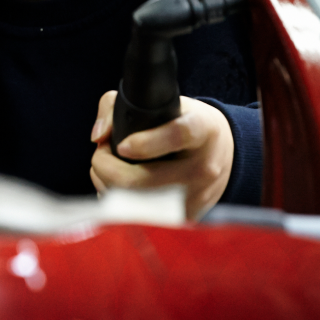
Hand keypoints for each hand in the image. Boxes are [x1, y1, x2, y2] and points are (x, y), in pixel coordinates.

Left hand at [89, 90, 233, 219]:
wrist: (221, 153)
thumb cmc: (181, 121)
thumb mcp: (162, 101)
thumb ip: (118, 107)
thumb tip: (97, 137)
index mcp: (202, 129)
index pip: (178, 135)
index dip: (145, 143)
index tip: (121, 146)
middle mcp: (203, 166)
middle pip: (143, 180)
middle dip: (106, 167)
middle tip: (101, 154)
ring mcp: (196, 196)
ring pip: (135, 203)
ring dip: (106, 185)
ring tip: (105, 169)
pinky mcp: (187, 217)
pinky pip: (140, 218)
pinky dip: (118, 203)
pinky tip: (117, 188)